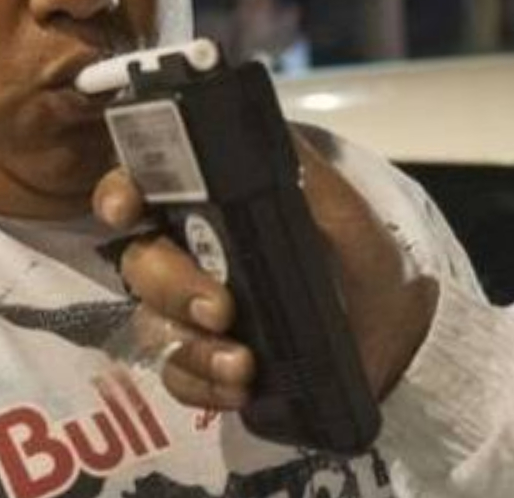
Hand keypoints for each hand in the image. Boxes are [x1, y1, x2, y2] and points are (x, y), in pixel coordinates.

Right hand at [94, 130, 437, 410]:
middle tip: (220, 307)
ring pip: (153, 324)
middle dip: (172, 285)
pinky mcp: (204, 363)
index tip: (127, 206)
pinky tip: (241, 385)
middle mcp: (190, 255)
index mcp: (212, 206)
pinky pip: (178, 376)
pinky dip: (205, 383)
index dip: (120, 193)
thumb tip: (270, 129)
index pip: (142, 188)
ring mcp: (191, 312)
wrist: (393, 330)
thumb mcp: (345, 210)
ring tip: (244, 362)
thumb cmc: (362, 256)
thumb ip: (306, 173)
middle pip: (142, 263)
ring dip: (192, 346)